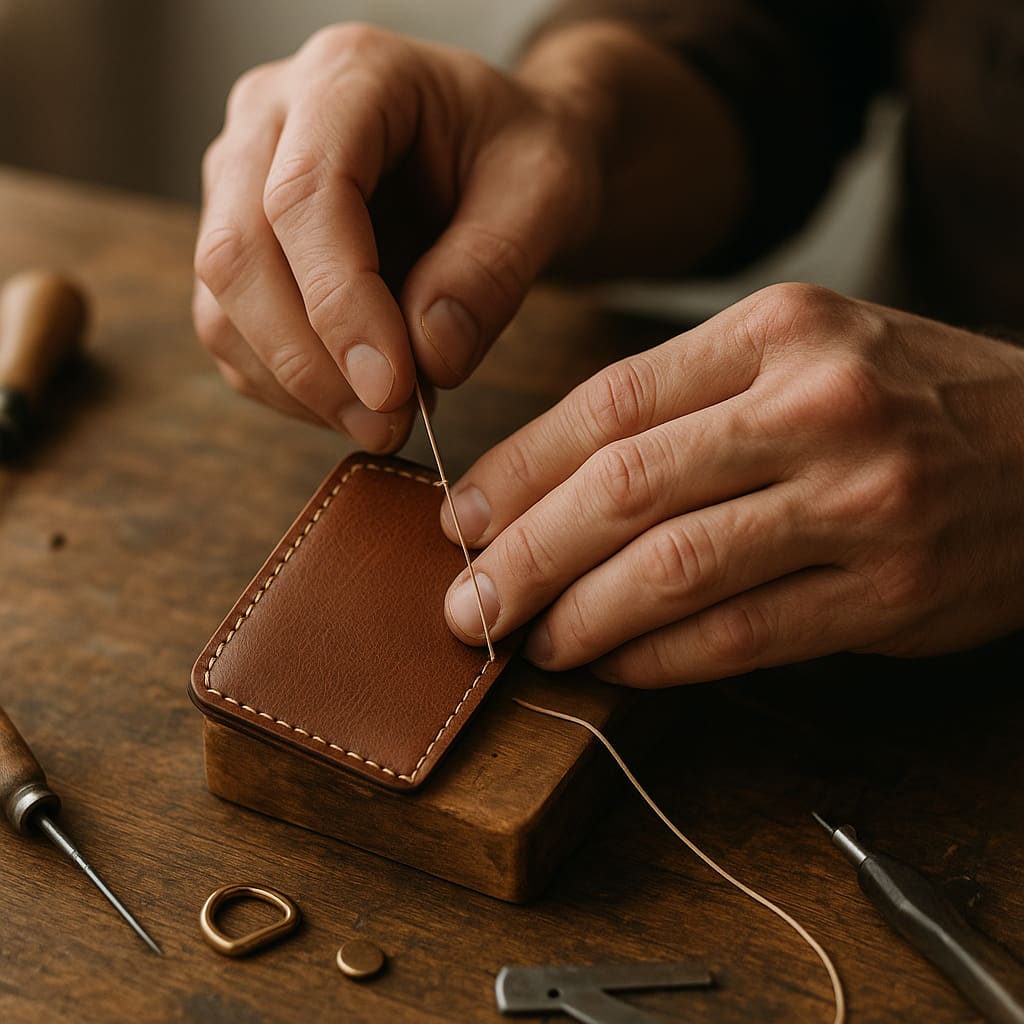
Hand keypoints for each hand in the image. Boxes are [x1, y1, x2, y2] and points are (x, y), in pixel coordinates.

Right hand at [193, 23, 601, 448]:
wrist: (499, 155)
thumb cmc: (521, 156)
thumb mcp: (545, 192)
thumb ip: (492, 267)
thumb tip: (429, 356)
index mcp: (347, 77)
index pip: (304, 197)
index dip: (341, 305)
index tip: (393, 389)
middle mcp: (269, 120)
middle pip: (239, 254)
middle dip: (311, 362)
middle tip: (388, 426)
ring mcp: (240, 183)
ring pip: (223, 304)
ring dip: (297, 386)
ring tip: (384, 420)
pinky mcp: (241, 246)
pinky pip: (234, 333)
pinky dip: (288, 388)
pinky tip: (354, 403)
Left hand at [441, 283, 1023, 684]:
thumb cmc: (904, 397)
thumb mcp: (801, 355)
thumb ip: (683, 405)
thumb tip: (548, 484)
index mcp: (777, 330)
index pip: (606, 404)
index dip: (516, 471)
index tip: (462, 519)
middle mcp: (816, 405)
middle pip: (623, 488)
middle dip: (524, 555)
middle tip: (468, 602)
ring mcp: (858, 500)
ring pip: (672, 569)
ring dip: (581, 617)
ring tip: (532, 640)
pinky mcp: (888, 592)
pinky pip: (738, 636)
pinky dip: (658, 660)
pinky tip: (614, 666)